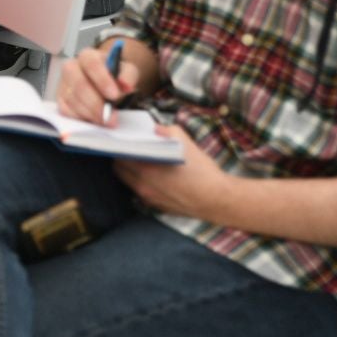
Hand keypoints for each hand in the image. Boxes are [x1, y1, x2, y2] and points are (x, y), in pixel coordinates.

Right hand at [56, 44, 143, 124]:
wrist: (104, 82)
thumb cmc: (113, 75)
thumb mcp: (126, 71)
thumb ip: (128, 76)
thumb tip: (125, 85)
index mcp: (87, 56)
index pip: (91, 64)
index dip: (102, 80)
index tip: (114, 95)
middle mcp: (71, 67)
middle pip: (79, 85)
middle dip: (96, 104)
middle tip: (111, 117)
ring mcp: (63, 84)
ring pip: (73, 100)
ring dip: (91, 114)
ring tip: (106, 120)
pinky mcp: (60, 99)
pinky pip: (67, 111)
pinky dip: (82, 118)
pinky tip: (94, 119)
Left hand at [114, 126, 230, 219]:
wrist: (217, 199)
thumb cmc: (202, 171)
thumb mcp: (185, 143)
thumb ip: (166, 131)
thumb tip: (155, 129)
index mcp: (146, 168)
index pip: (119, 156)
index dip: (120, 147)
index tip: (124, 141)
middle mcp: (142, 185)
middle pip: (119, 169)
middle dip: (122, 158)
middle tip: (131, 150)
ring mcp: (148, 198)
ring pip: (128, 182)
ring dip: (130, 171)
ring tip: (141, 162)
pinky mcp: (156, 206)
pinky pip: (140, 192)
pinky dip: (141, 183)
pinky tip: (154, 177)